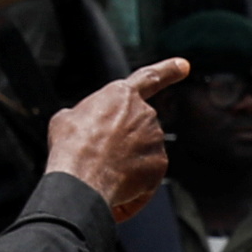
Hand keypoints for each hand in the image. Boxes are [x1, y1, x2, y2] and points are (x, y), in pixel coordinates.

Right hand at [49, 57, 188, 221]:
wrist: (81, 178)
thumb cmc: (71, 146)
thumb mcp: (67, 119)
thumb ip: (87, 114)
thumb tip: (87, 123)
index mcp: (122, 95)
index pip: (149, 78)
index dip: (168, 70)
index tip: (183, 65)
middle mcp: (145, 113)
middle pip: (137, 128)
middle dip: (123, 142)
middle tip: (99, 154)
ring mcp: (155, 139)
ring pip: (142, 152)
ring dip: (126, 162)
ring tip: (103, 169)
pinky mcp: (160, 163)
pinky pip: (147, 174)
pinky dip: (133, 182)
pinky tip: (116, 186)